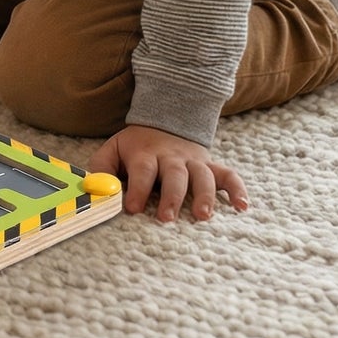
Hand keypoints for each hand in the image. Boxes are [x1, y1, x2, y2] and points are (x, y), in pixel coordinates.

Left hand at [87, 124, 247, 222]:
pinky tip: (243, 206)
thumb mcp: (113, 150)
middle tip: (166, 218)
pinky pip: (228, 175)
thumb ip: (101, 169)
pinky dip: (237, 189)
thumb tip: (94, 190)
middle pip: (174, 175)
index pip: (141, 170)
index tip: (131, 208)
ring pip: (202, 176)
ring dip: (204, 195)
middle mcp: (171, 157)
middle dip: (171, 197)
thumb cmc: (135, 147)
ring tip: (203, 216)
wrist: (165, 119)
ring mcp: (193, 161)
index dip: (136, 189)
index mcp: (145, 153)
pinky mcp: (210, 166)